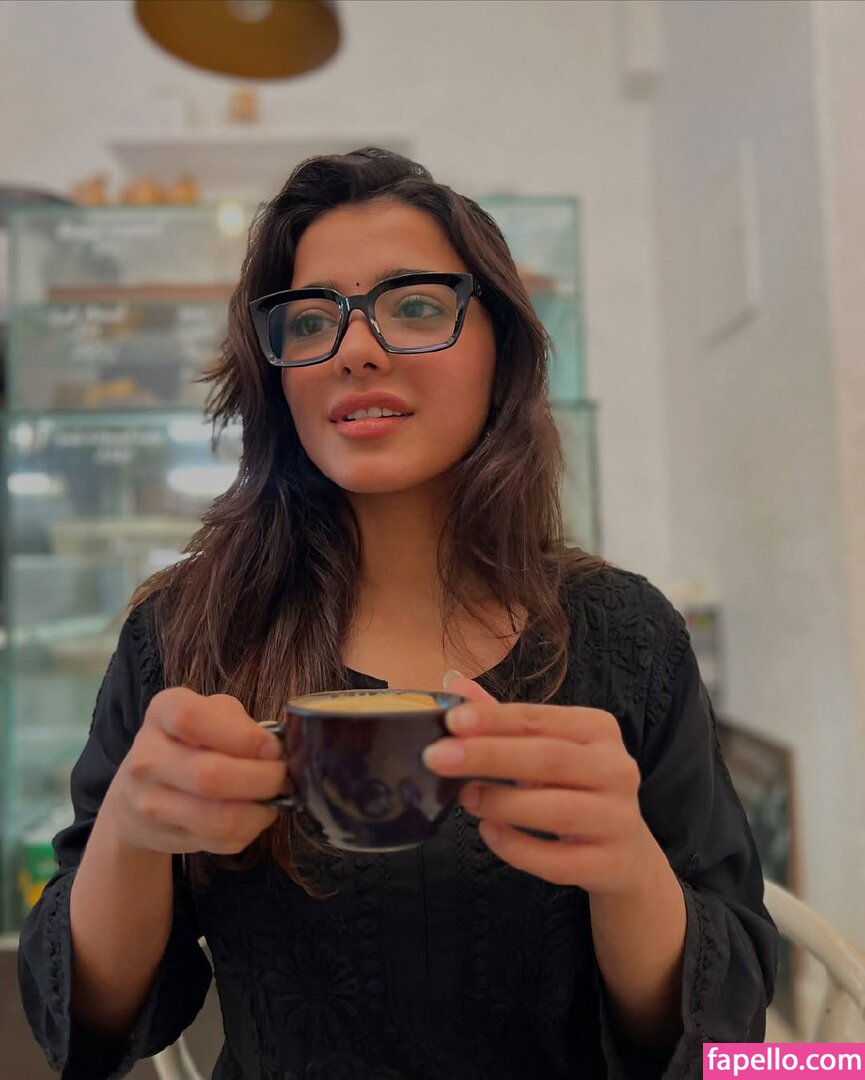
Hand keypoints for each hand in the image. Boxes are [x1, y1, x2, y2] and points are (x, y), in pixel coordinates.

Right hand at [107, 688, 285, 855]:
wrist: (140, 788)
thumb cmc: (192, 739)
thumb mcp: (212, 712)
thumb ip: (239, 722)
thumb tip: (272, 750)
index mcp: (162, 712)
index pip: (194, 720)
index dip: (243, 737)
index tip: (272, 748)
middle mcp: (147, 758)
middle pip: (210, 777)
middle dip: (262, 780)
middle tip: (282, 776)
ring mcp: (150, 802)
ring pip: (218, 819)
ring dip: (260, 812)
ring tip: (273, 798)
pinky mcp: (165, 838)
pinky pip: (220, 842)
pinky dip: (249, 831)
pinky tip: (253, 815)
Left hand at [426, 674, 650, 893]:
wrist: (621, 849)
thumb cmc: (573, 787)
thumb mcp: (546, 747)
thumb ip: (504, 721)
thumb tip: (457, 685)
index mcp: (598, 730)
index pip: (540, 719)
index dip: (494, 719)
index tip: (452, 721)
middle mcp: (616, 769)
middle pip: (548, 759)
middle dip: (488, 756)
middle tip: (438, 757)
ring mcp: (617, 818)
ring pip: (556, 810)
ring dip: (502, 802)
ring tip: (465, 797)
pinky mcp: (608, 863)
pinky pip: (557, 861)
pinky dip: (517, 848)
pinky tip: (489, 832)